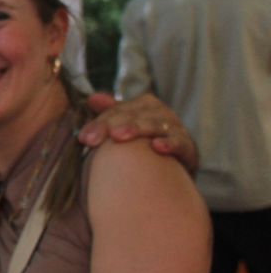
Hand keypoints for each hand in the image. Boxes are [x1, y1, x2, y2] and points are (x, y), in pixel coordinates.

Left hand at [80, 91, 198, 173]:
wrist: (174, 174)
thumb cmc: (144, 148)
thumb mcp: (126, 129)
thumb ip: (111, 114)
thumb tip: (92, 98)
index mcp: (144, 106)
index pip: (119, 110)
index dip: (100, 122)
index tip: (83, 138)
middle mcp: (162, 114)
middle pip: (135, 114)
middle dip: (112, 124)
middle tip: (93, 139)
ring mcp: (176, 130)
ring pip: (156, 124)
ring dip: (138, 128)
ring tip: (118, 136)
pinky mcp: (189, 149)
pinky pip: (181, 143)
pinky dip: (170, 143)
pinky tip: (157, 147)